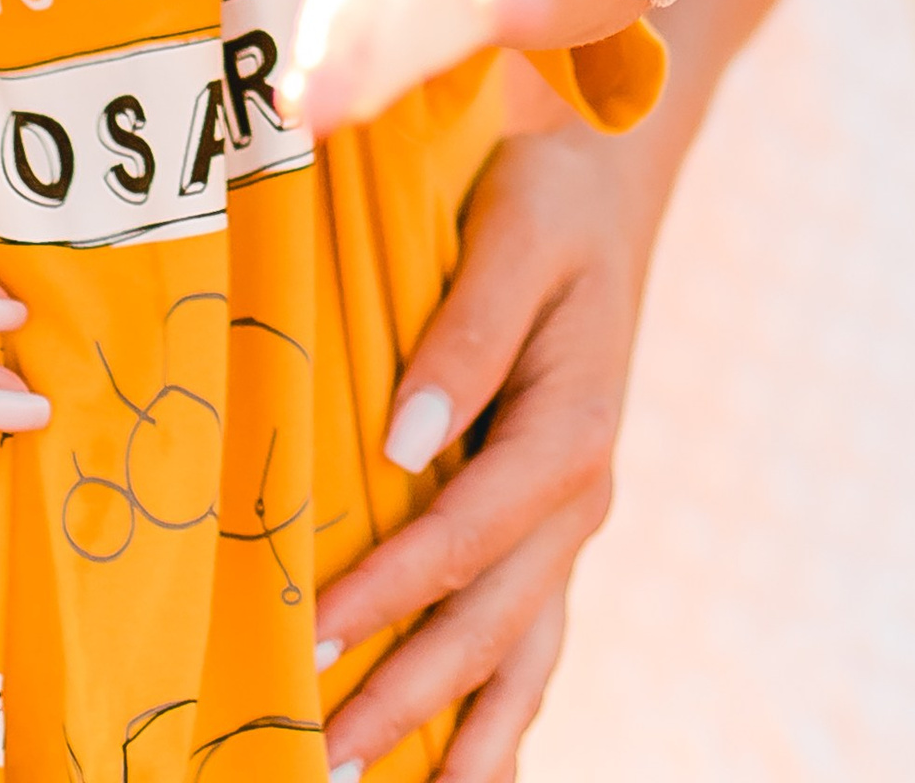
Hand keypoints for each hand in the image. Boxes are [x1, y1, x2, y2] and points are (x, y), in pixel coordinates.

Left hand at [317, 115, 646, 778]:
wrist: (604, 190)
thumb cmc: (546, 198)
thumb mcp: (517, 231)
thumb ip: (467, 331)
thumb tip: (404, 437)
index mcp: (572, 429)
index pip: (466, 534)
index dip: (389, 592)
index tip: (310, 634)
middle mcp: (578, 496)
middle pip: (491, 623)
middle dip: (409, 700)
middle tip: (321, 764)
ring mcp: (568, 522)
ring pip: (520, 654)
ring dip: (459, 735)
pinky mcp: (549, 527)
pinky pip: (529, 638)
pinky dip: (500, 714)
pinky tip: (463, 772)